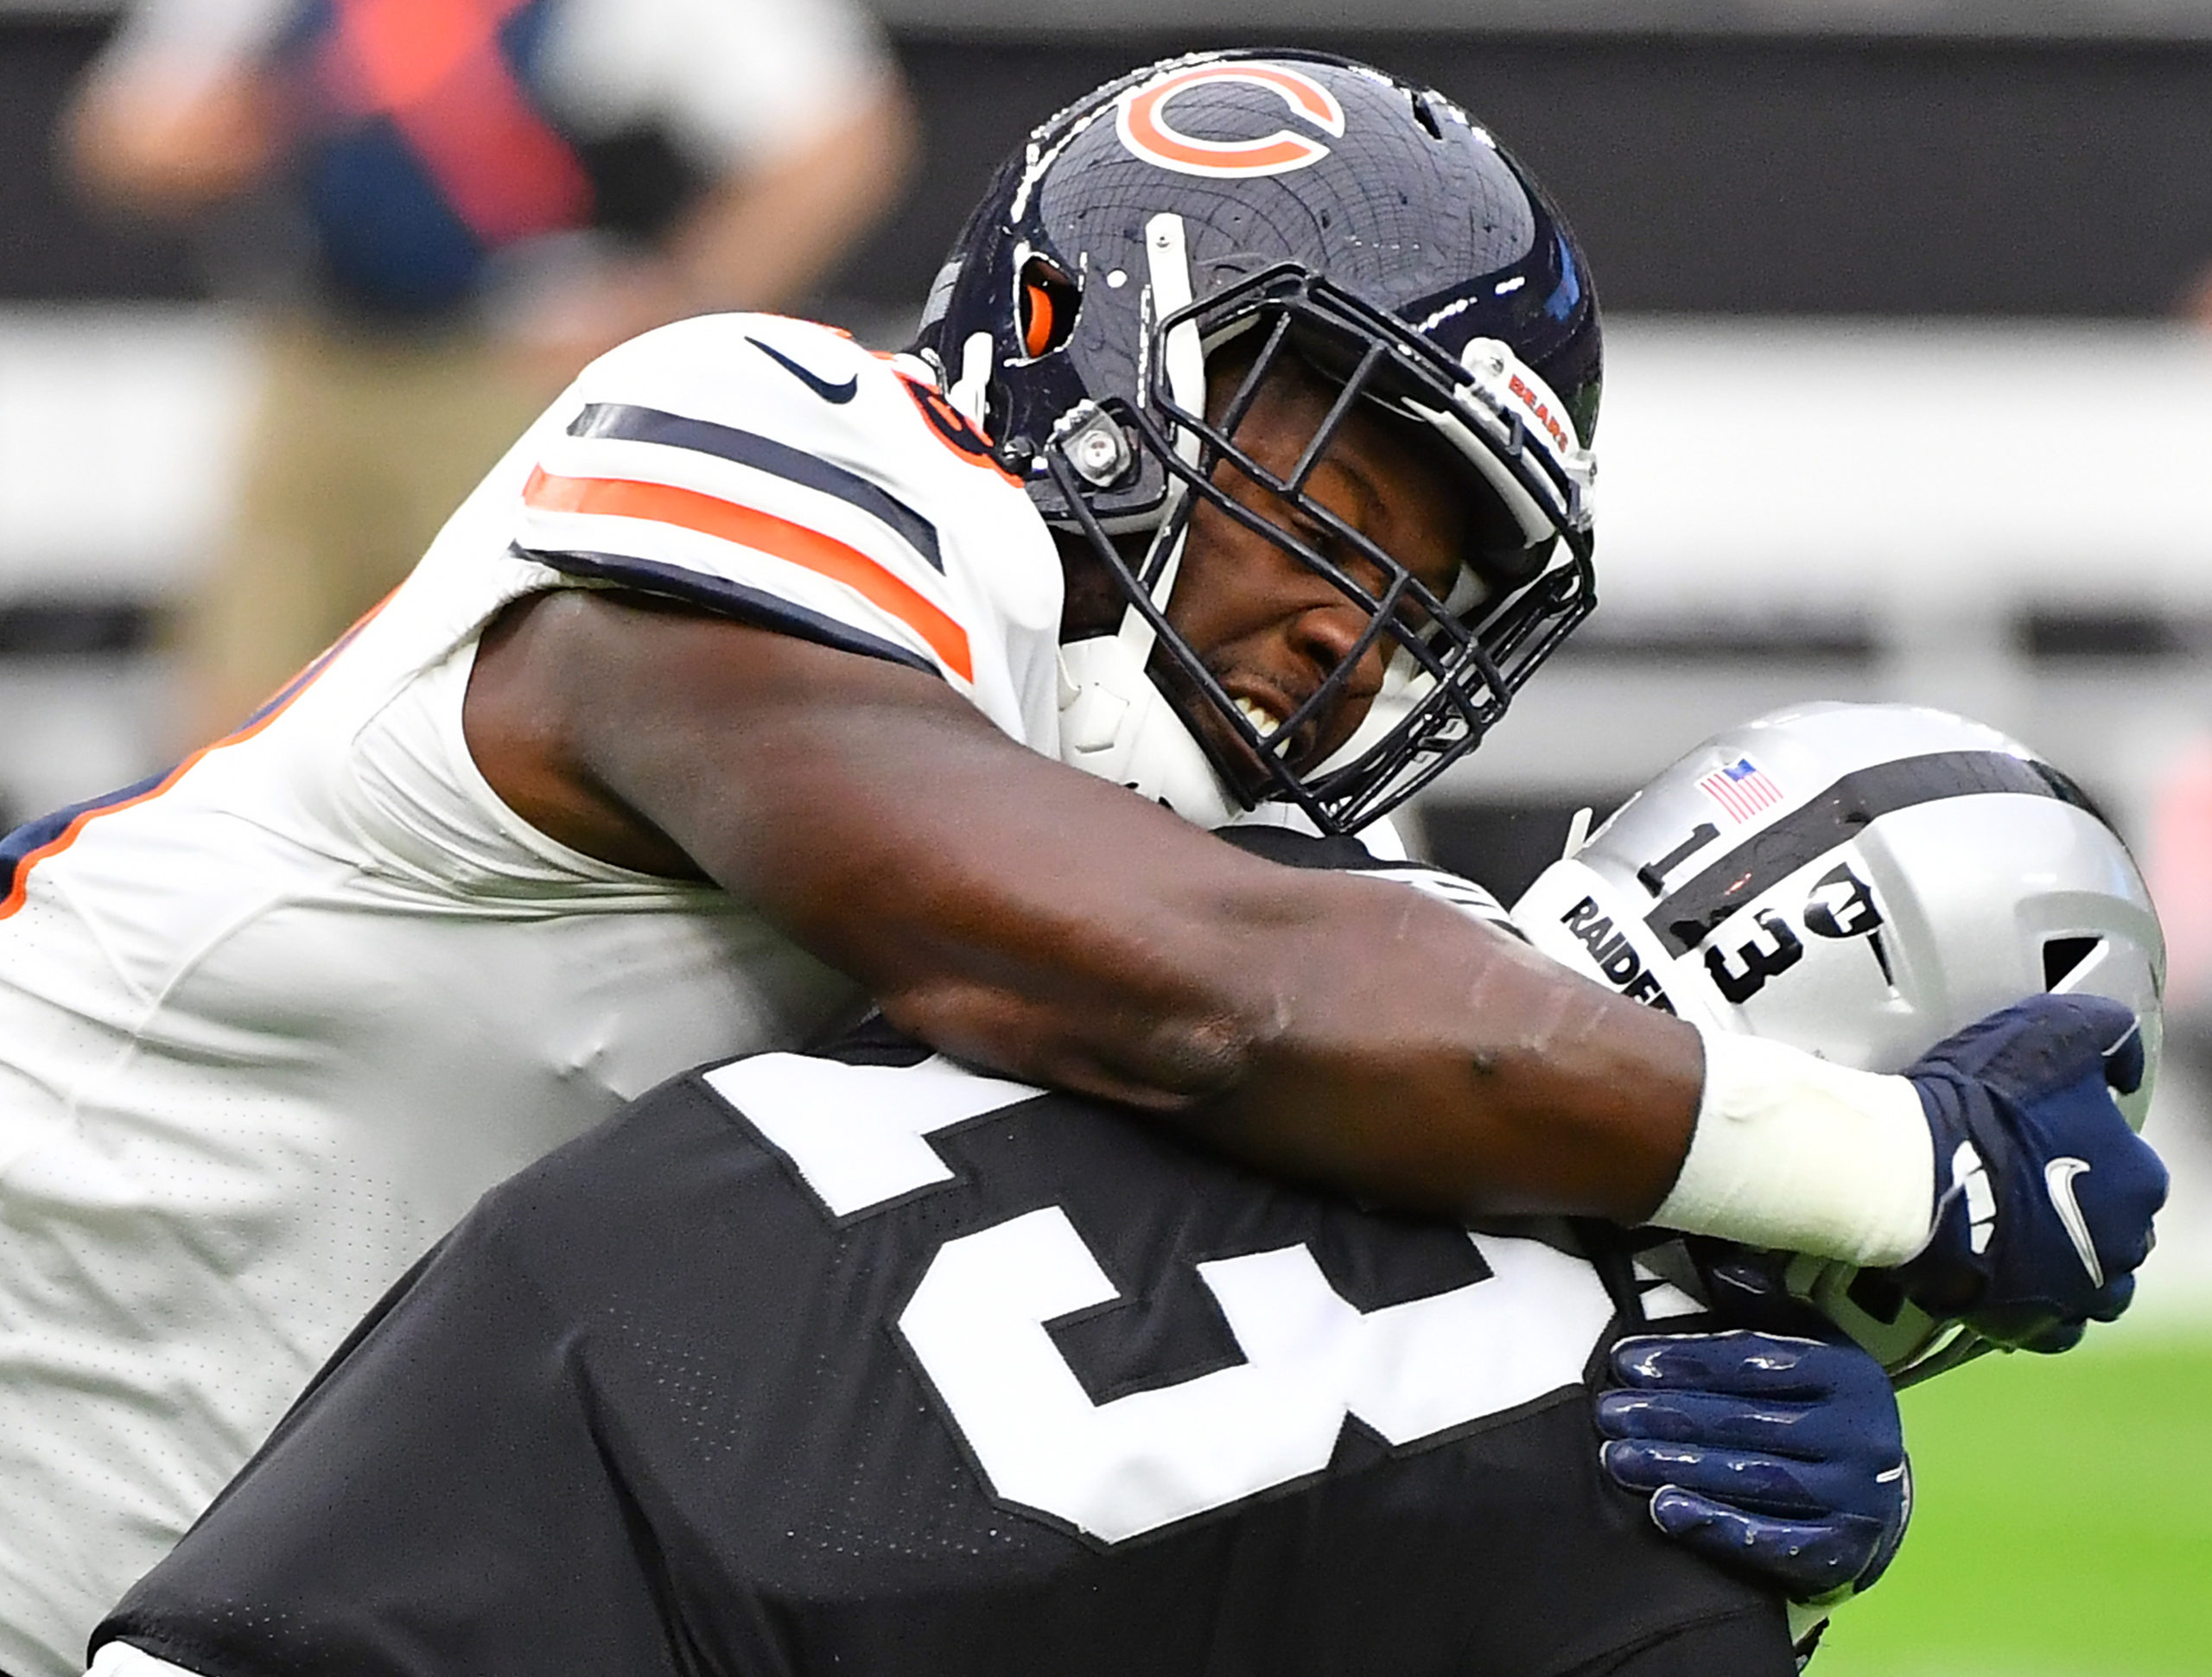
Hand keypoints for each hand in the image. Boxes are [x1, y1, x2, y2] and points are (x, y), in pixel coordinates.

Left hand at [1597, 1330, 1907, 1601]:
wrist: (1877, 1491)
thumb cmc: (1822, 1404)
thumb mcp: (1808, 1344)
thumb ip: (1762, 1306)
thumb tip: (1716, 1262)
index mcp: (1848, 1374)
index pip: (1756, 1361)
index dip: (1686, 1359)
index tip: (1625, 1361)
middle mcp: (1861, 1435)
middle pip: (1748, 1422)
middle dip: (1668, 1416)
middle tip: (1609, 1413)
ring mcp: (1856, 1498)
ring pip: (1755, 1480)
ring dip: (1679, 1467)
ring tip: (1618, 1457)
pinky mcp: (1842, 1551)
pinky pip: (1772, 1540)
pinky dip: (1715, 1525)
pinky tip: (1663, 1509)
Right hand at [1895, 995, 2166, 1348]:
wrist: (1907, 1173)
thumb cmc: (1979, 1100)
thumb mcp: (2052, 1028)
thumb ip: (2108, 1034)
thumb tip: (2126, 1060)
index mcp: (2140, 1178)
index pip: (2133, 1171)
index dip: (2089, 1154)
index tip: (2043, 1142)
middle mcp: (2126, 1242)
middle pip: (2121, 1232)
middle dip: (2088, 1216)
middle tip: (2028, 1189)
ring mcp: (2078, 1291)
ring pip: (2099, 1288)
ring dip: (2076, 1268)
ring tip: (2028, 1244)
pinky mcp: (2030, 1324)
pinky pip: (2055, 1329)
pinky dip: (2040, 1309)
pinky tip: (2011, 1282)